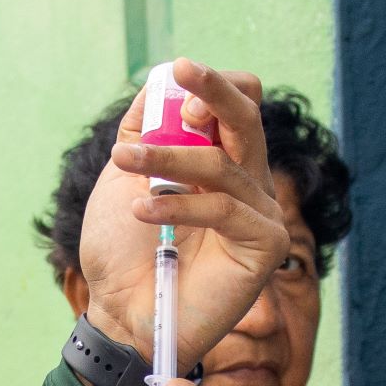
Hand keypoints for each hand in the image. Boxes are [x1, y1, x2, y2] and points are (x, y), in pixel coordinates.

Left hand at [77, 60, 286, 369]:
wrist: (120, 315)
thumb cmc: (122, 252)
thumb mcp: (125, 176)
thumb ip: (146, 127)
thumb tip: (164, 78)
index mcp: (219, 163)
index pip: (237, 105)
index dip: (212, 87)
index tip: (178, 73)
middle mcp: (246, 185)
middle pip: (248, 118)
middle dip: (214, 89)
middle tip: (185, 70)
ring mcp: (260, 215)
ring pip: (223, 162)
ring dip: (167, 156)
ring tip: (125, 164)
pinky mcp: (265, 246)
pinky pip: (225, 207)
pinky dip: (179, 203)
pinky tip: (142, 212)